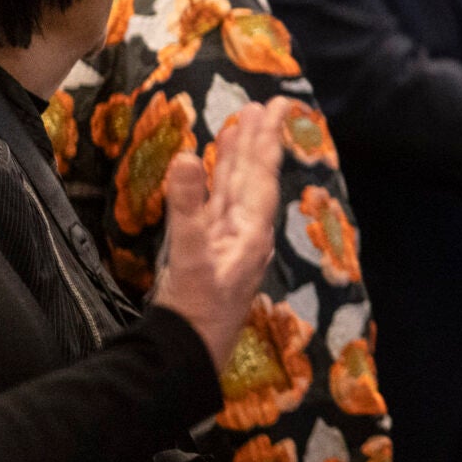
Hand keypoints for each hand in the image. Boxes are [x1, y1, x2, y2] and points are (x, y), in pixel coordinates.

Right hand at [152, 99, 292, 365]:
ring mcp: (226, 244)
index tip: (276, 106)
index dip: (265, 140)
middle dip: (256, 142)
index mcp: (250, 231)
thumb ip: (187, 207)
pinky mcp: (207, 255)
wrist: (186, 356)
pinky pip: (217, 208)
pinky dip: (216, 186)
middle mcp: (245, 234)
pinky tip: (212, 176)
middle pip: (253, 178)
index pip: (261, 175)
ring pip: (235, 191)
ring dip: (237, 160)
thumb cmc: (195, 311)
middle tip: (263, 105)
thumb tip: (187, 156)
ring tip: (240, 128)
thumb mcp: (191, 258)